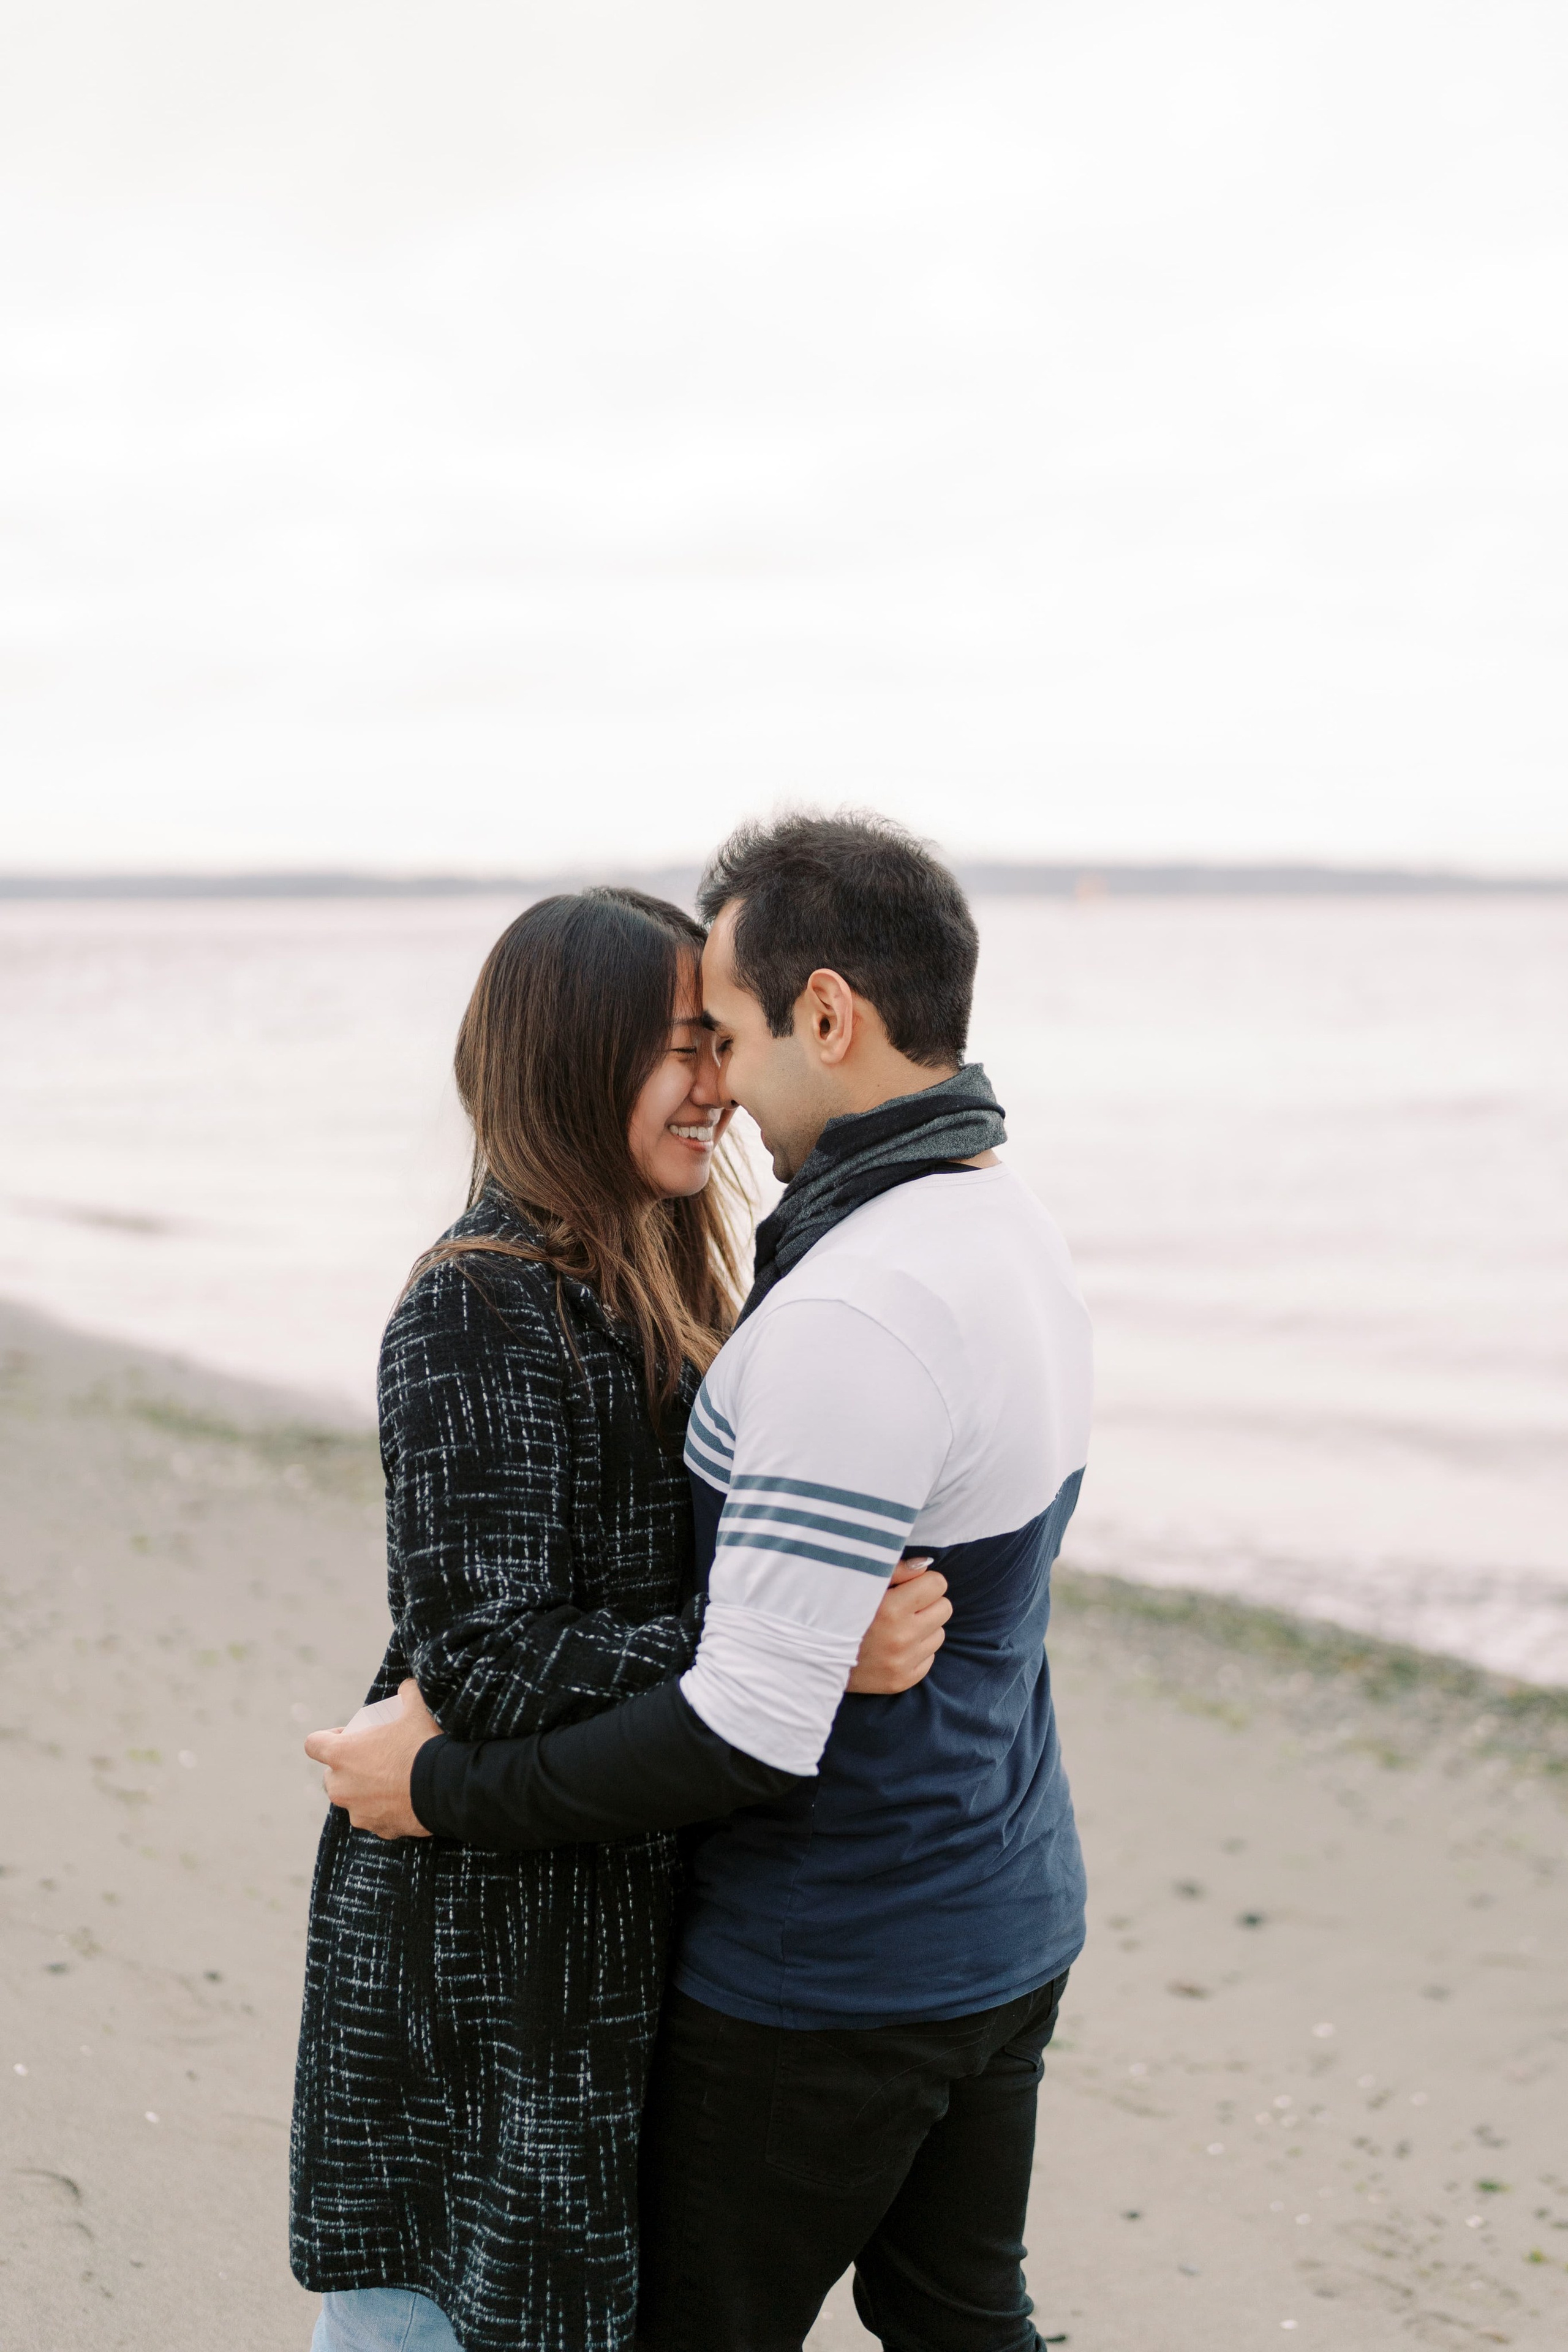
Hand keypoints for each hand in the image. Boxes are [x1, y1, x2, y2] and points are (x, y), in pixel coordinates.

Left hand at [304, 1678, 439, 1838]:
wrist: (448, 1787)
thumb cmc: (424, 1745)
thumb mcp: (416, 1708)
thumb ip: (407, 1693)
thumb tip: (406, 1688)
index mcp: (341, 1756)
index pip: (313, 1744)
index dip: (328, 1738)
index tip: (349, 1735)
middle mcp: (342, 1788)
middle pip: (332, 1776)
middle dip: (348, 1768)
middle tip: (374, 1757)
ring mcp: (359, 1813)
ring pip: (354, 1800)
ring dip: (366, 1791)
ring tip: (393, 1779)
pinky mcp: (379, 1830)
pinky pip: (376, 1817)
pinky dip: (387, 1809)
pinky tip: (407, 1797)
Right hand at [848, 1556, 950, 1693]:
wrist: (814, 1657)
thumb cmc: (839, 1612)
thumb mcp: (861, 1585)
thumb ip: (896, 1570)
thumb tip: (926, 1565)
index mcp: (891, 1609)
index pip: (937, 1585)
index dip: (923, 1582)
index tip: (908, 1587)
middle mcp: (901, 1638)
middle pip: (944, 1608)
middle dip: (927, 1603)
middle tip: (905, 1606)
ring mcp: (903, 1662)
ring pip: (939, 1633)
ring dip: (923, 1627)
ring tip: (897, 1627)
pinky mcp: (902, 1681)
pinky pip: (929, 1658)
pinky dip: (917, 1650)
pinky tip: (894, 1646)